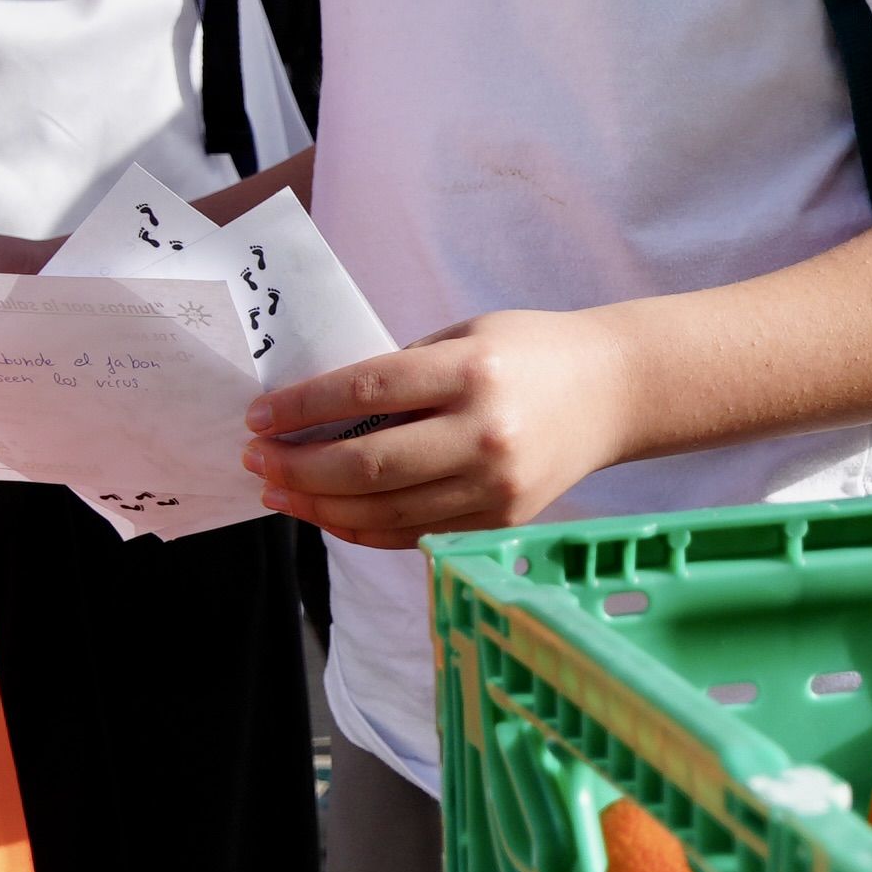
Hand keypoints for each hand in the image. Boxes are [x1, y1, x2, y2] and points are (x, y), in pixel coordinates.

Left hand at [240, 307, 637, 544]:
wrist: (614, 392)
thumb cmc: (533, 352)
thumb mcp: (465, 337)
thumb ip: (401, 374)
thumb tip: (318, 414)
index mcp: (472, 373)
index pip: (365, 394)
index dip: (302, 408)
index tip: (258, 418)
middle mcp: (484, 434)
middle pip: (368, 464)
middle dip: (298, 466)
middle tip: (257, 460)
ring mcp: (494, 486)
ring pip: (384, 510)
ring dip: (319, 505)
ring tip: (279, 492)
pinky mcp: (501, 521)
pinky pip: (415, 533)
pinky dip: (363, 529)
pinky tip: (329, 514)